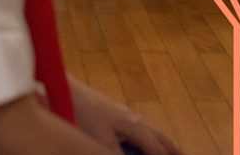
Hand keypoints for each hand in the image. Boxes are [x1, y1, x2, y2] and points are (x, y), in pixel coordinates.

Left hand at [69, 77, 183, 154]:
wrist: (66, 91)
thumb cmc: (84, 115)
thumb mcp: (102, 142)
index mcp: (137, 126)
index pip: (159, 151)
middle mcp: (136, 118)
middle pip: (161, 137)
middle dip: (173, 149)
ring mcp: (125, 113)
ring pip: (151, 131)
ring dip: (161, 143)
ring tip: (170, 152)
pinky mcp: (115, 112)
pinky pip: (140, 128)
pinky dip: (148, 137)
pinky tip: (141, 141)